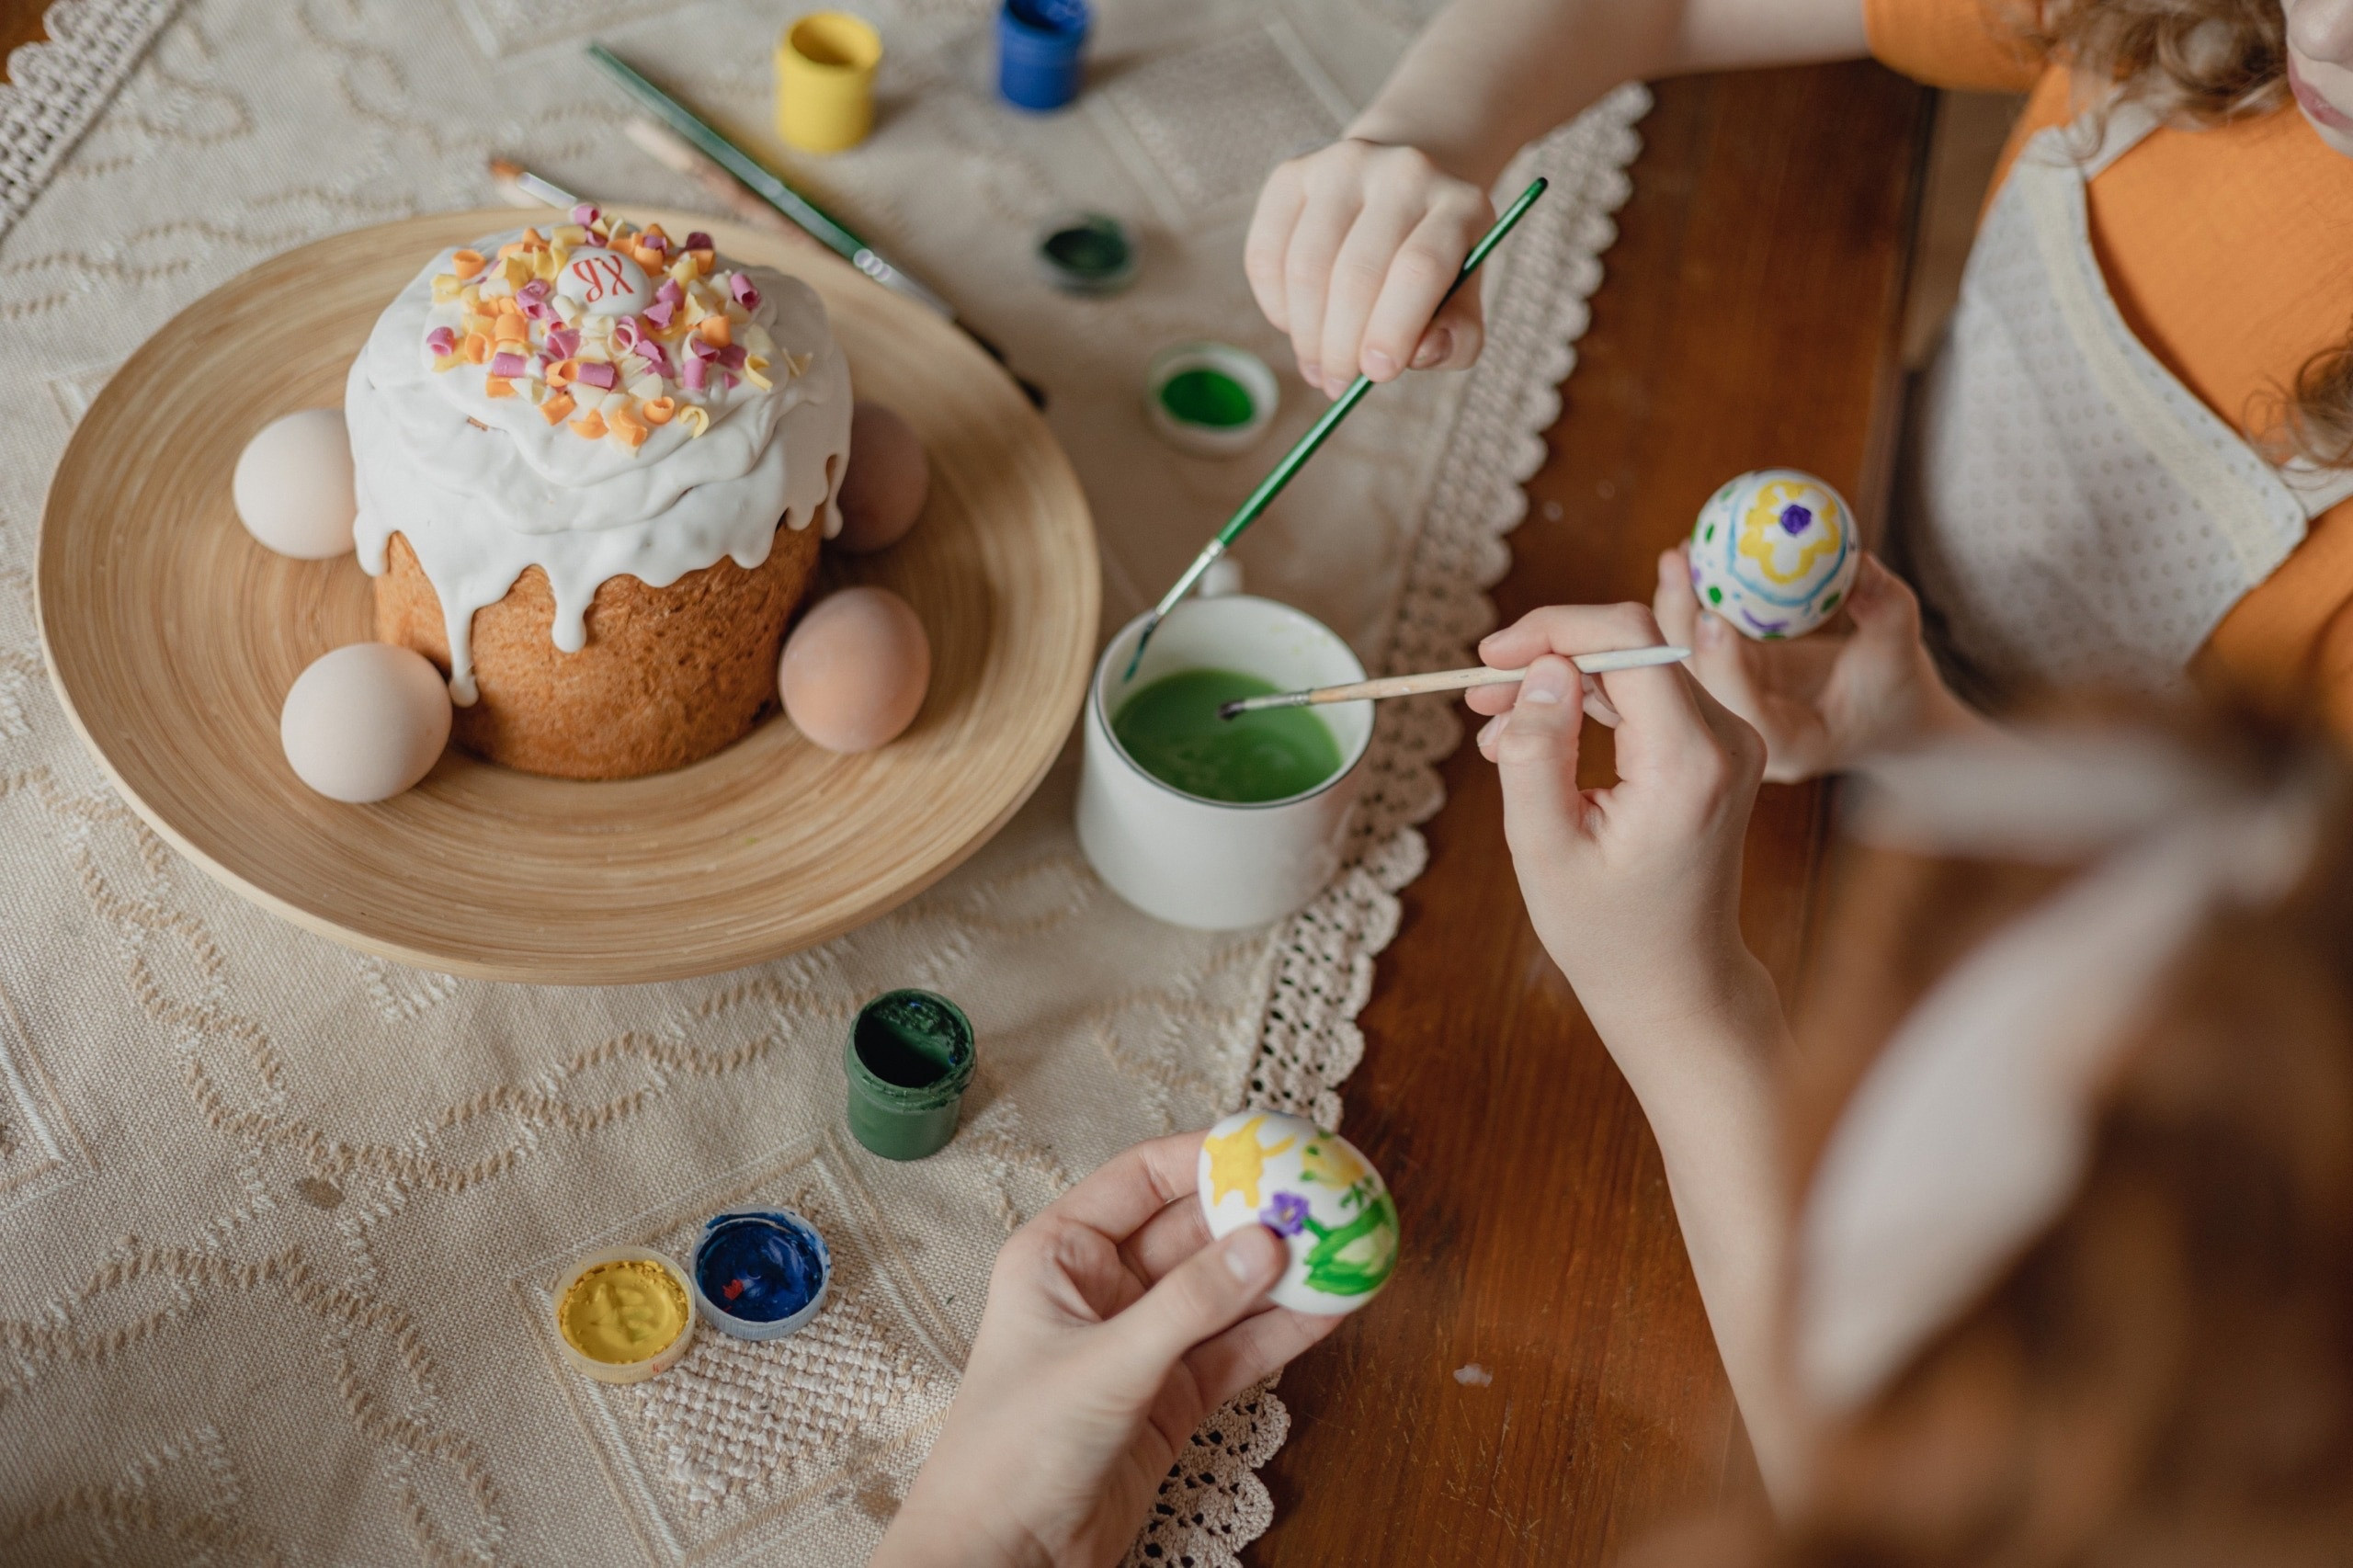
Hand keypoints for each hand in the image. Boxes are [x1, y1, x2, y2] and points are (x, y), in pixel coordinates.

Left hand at [873, 1133, 1340, 1567]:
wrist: (1005, 1556)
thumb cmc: (1013, 1450)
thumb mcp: (1105, 1364)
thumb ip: (1190, 1304)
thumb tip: (1267, 1244)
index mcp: (1061, 1254)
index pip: (1143, 1179)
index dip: (1208, 1157)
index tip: (1274, 1144)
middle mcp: (1104, 1289)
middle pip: (1195, 1232)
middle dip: (1260, 1216)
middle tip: (1326, 1199)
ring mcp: (1143, 1343)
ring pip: (1225, 1293)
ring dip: (1282, 1275)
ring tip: (1347, 1247)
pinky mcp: (1172, 1396)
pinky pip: (1237, 1350)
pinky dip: (1283, 1331)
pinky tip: (1330, 1308)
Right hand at [1245, 139, 1492, 399]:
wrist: (1403, 189)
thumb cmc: (1434, 264)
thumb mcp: (1462, 300)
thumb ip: (1456, 336)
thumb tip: (1420, 352)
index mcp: (1461, 204)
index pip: (1421, 266)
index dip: (1394, 328)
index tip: (1376, 375)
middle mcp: (1404, 171)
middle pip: (1358, 272)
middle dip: (1341, 345)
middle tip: (1337, 383)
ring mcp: (1342, 165)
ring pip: (1305, 266)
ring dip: (1305, 333)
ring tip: (1316, 364)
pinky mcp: (1291, 174)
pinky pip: (1265, 254)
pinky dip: (1274, 306)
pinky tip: (1295, 324)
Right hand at [1470, 602, 1770, 1049]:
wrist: (1677, 981)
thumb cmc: (1608, 931)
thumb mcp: (1544, 847)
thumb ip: (1536, 751)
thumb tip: (1543, 670)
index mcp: (1688, 763)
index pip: (1629, 639)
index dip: (1552, 630)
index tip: (1489, 658)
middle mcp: (1727, 740)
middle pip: (1632, 644)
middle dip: (1548, 656)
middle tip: (1480, 697)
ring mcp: (1730, 743)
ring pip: (1635, 665)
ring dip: (1562, 681)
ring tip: (1498, 729)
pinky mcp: (1718, 750)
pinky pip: (1648, 695)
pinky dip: (1590, 704)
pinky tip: (1539, 739)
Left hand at [1651, 545, 1984, 781]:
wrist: (1881, 718)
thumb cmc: (1895, 690)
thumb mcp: (1900, 652)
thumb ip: (1883, 610)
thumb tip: (1860, 560)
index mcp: (1790, 744)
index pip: (1746, 709)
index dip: (1723, 664)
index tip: (1711, 614)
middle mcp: (1747, 731)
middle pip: (1698, 683)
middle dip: (1679, 623)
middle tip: (1677, 561)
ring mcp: (1729, 705)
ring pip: (1686, 662)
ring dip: (1674, 608)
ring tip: (1679, 553)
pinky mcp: (1724, 678)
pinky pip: (1696, 642)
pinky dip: (1689, 603)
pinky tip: (1689, 558)